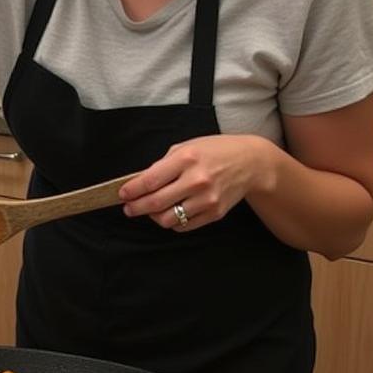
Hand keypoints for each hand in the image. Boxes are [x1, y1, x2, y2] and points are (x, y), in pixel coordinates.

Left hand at [118, 134, 275, 232]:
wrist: (250, 163)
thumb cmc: (215, 152)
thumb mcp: (187, 147)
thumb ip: (164, 164)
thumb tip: (140, 182)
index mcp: (187, 159)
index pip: (150, 181)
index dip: (131, 191)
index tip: (122, 195)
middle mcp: (197, 180)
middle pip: (155, 203)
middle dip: (136, 208)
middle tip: (129, 208)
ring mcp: (207, 199)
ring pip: (168, 219)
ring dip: (153, 217)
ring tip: (150, 211)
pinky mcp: (215, 213)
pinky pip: (183, 225)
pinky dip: (172, 222)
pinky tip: (170, 213)